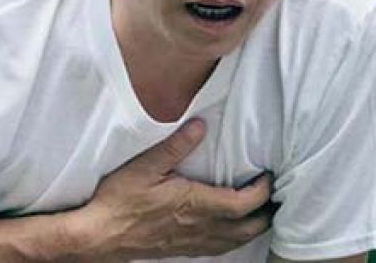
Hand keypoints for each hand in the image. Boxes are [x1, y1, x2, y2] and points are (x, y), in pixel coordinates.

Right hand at [74, 119, 274, 260]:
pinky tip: (232, 231)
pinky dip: (236, 239)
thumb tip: (200, 126)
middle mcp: (201, 227)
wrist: (100, 235)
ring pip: (238, 240)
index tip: (267, 176)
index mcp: (196, 204)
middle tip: (275, 195)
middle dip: (268, 212)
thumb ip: (175, 146)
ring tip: (262, 212)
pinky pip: (222, 249)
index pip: (244, 203)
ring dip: (255, 227)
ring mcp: (194, 243)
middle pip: (250, 227)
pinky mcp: (184, 251)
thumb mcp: (144, 166)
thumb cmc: (120, 200)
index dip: (263, 191)